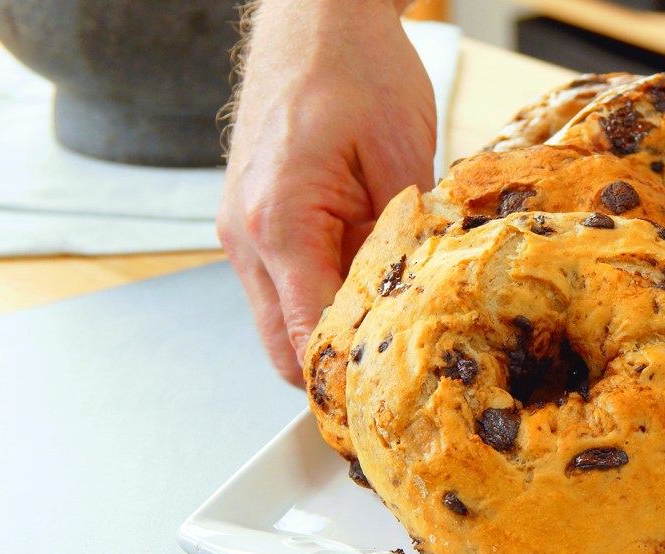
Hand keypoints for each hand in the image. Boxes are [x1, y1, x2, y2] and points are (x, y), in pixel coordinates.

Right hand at [217, 0, 434, 385]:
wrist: (313, 16)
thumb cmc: (352, 68)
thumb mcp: (401, 153)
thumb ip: (407, 239)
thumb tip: (421, 301)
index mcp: (280, 224)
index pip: (307, 338)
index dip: (348, 380)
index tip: (391, 404)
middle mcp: (247, 237)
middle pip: (285, 346)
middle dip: (338, 370)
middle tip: (399, 381)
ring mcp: (243, 230)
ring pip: (282, 320)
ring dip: (331, 332)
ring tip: (392, 332)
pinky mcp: (255, 221)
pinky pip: (285, 285)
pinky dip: (323, 299)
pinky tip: (371, 287)